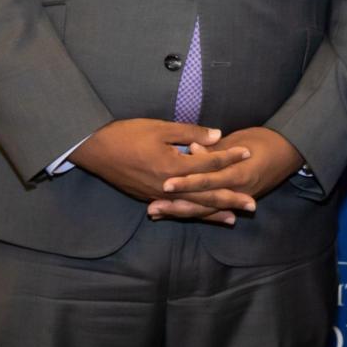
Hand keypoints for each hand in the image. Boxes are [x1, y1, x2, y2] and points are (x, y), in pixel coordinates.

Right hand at [68, 120, 254, 217]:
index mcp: (173, 167)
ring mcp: (157, 196)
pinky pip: (175, 209)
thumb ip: (190, 133)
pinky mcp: (148, 198)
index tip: (248, 153)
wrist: (94, 149)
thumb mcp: (160, 128)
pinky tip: (200, 215)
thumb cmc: (126, 134)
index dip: (229, 157)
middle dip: (230, 199)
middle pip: (205, 195)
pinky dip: (191, 213)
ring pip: (191, 207)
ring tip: (233, 218)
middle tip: (252, 205)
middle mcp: (167, 187)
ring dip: (213, 213)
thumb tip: (218, 135)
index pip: (208, 164)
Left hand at [148, 127, 303, 221]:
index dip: (187, 183)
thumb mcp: (240, 139)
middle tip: (152, 209)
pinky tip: (174, 213)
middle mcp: (237, 191)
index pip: (208, 180)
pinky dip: (193, 212)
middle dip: (176, 206)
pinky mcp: (234, 200)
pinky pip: (211, 209)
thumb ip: (216, 149)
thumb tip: (193, 149)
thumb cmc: (264, 140)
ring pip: (204, 210)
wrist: (288, 152)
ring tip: (156, 213)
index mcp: (239, 173)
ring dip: (180, 212)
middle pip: (202, 202)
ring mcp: (236, 198)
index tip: (165, 184)